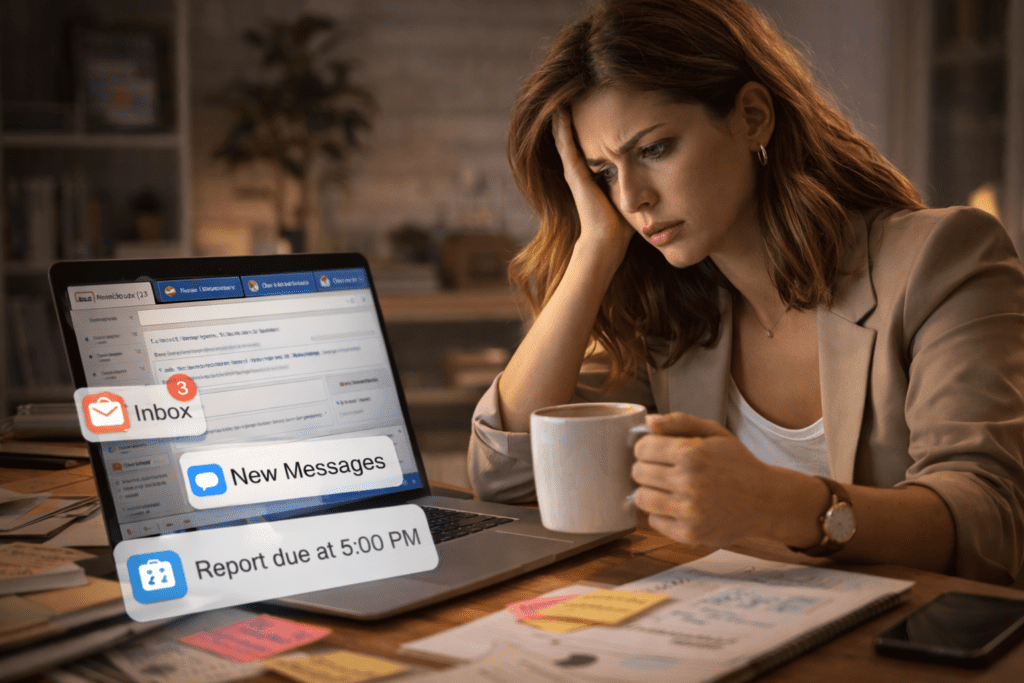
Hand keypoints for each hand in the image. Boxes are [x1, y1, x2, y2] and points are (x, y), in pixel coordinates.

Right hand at [551, 109, 634, 260]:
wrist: (607, 241)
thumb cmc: (620, 225)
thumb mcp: (628, 195)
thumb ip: (635, 183)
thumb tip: (655, 177)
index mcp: (591, 176)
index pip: (588, 146)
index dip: (589, 128)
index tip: (593, 108)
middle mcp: (579, 173)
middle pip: (573, 139)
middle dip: (573, 119)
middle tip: (572, 96)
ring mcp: (574, 173)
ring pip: (565, 139)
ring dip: (563, 119)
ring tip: (560, 98)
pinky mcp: (574, 175)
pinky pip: (566, 146)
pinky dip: (562, 128)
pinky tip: (560, 111)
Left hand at [631, 412, 779, 546]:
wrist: (766, 500)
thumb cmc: (737, 463)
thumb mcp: (715, 432)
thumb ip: (680, 422)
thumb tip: (649, 421)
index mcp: (692, 453)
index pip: (642, 449)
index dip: (646, 448)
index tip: (657, 452)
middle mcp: (688, 483)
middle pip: (638, 473)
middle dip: (648, 469)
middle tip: (665, 470)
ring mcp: (688, 511)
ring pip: (641, 498)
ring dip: (650, 492)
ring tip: (668, 488)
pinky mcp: (690, 533)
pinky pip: (653, 521)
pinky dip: (661, 513)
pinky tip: (678, 505)